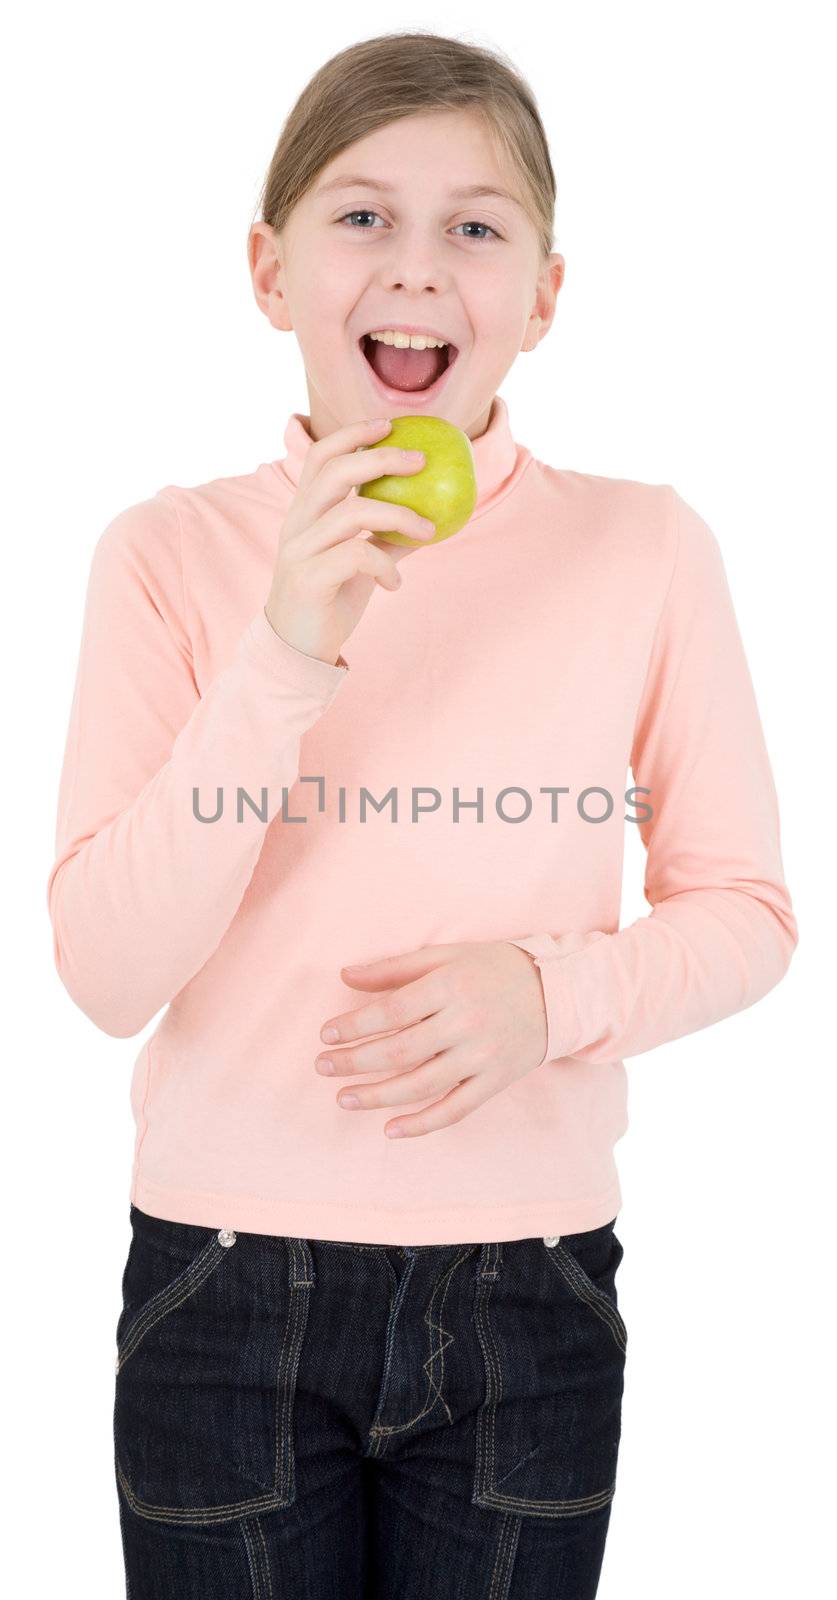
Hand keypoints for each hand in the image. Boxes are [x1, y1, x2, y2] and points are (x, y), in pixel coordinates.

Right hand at [264, 417, 436, 665]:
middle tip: (421, 461)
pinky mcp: (307, 579)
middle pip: (334, 472)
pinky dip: (385, 565)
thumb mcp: (360, 564)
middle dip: (381, 458)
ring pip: (351, 512)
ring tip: (427, 531)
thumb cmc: (330, 602)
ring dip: (400, 517)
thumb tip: (430, 516)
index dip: (353, 433)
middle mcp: (296, 525)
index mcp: (304, 512)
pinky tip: (395, 584)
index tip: (389, 426)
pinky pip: (356, 556)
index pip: (320, 456)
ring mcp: (298, 551)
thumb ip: (385, 537)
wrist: (297, 651)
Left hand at [315, 941, 548, 1137]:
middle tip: (323, 1067)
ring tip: (344, 1098)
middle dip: (355, 1063)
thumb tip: (345, 976)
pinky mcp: (495, 1082)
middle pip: (400, 1051)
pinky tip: (389, 1130)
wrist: (558, 993)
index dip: (354, 1026)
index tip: (325, 1034)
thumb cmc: (493, 968)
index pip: (392, 1012)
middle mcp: (466, 1023)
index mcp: (451, 986)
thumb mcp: (446, 956)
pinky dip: (421, 1124)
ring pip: (421, 1085)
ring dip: (377, 1096)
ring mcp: (483, 1057)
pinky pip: (454, 1110)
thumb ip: (394, 967)